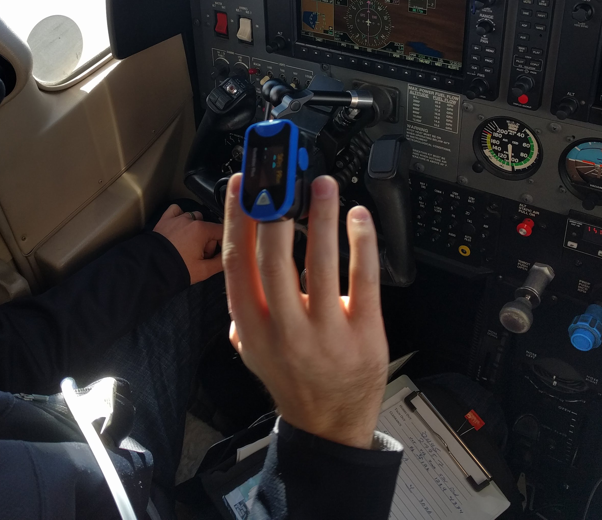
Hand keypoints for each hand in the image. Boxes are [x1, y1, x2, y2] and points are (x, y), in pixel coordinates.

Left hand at [153, 205, 223, 283]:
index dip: (223, 243)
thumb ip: (221, 262)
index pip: (222, 231)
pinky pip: (176, 210)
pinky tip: (180, 228)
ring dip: (195, 229)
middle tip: (200, 256)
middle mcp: (190, 220)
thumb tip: (228, 256)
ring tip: (189, 245)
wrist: (151, 269)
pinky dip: (180, 216)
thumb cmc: (177, 269)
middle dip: (208, 240)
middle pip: (208, 226)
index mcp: (202, 230)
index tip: (218, 254)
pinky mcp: (165, 220)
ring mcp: (176, 218)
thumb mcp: (204, 271)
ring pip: (194, 217)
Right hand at [222, 174, 388, 449]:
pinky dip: (362, 242)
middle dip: (275, 210)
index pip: (237, 264)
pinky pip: (364, 279)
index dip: (237, 219)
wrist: (330, 425)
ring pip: (321, 263)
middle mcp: (285, 329)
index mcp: (252, 328)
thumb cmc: (292, 380)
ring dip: (321, 215)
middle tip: (281, 176)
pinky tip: (358, 217)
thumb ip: (242, 307)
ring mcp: (327, 331)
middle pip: (274, 258)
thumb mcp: (252, 349)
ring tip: (322, 184)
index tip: (245, 184)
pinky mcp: (364, 331)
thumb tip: (241, 253)